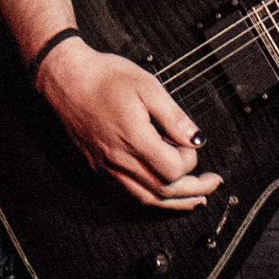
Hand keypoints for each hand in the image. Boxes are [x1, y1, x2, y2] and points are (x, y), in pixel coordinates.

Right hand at [35, 38, 222, 210]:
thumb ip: (174, 117)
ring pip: (147, 198)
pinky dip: (153, 197)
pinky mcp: (99, 166)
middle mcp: (119, 160)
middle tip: (213, 184)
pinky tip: (164, 191)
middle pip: (164, 191)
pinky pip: (130, 192)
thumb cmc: (104, 77)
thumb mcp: (147, 86)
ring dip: (176, 202)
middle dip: (195, 190)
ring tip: (196, 199)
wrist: (65, 78)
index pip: (173, 169)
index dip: (190, 159)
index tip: (192, 142)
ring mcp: (107, 166)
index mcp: (134, 139)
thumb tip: (197, 139)